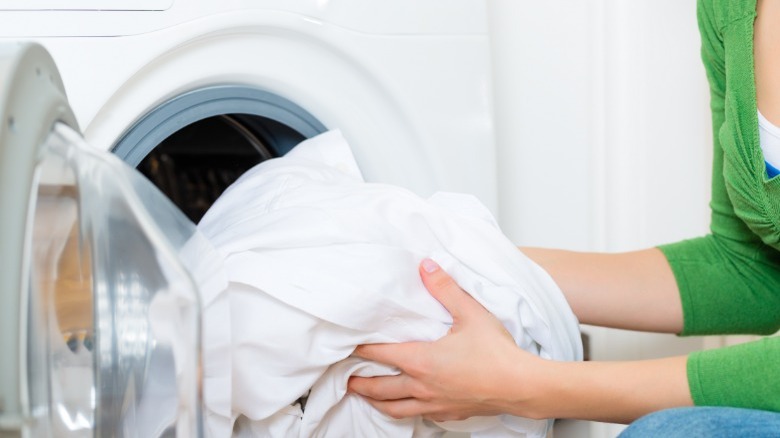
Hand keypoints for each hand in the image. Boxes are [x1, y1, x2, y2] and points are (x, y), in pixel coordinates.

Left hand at [347, 258, 544, 421]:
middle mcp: (422, 386)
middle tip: (346, 378)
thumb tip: (426, 266)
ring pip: (395, 408)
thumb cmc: (497, 353)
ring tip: (366, 396)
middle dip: (360, 382)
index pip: (380, 354)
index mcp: (421, 361)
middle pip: (380, 388)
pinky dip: (405, 411)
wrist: (522, 386)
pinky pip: (419, 416)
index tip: (348, 345)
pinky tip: (408, 406)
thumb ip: (445, 289)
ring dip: (377, 402)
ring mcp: (434, 403)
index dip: (361, 349)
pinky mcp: (449, 413)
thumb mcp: (470, 313)